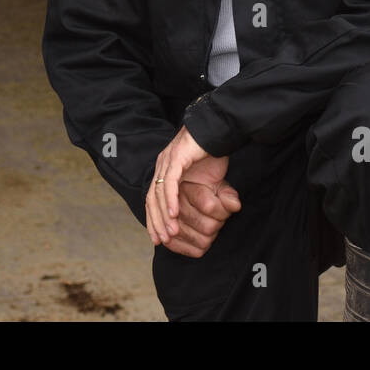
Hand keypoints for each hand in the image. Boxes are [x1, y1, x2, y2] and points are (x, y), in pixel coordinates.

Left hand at [146, 125, 218, 244]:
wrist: (218, 128)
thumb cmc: (212, 152)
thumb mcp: (202, 178)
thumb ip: (195, 193)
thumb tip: (195, 214)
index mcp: (164, 169)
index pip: (152, 199)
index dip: (153, 219)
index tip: (157, 238)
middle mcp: (162, 165)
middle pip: (151, 198)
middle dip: (156, 222)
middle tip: (162, 241)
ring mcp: (167, 160)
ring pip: (158, 193)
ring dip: (164, 215)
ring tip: (170, 232)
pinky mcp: (177, 157)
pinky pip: (170, 182)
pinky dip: (170, 199)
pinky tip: (174, 213)